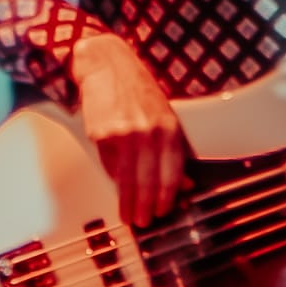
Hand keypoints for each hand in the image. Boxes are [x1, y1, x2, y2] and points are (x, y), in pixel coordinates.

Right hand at [72, 31, 187, 227]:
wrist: (106, 64)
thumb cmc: (137, 90)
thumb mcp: (164, 116)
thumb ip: (173, 150)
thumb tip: (183, 183)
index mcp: (168, 128)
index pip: (171, 174)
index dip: (167, 198)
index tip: (163, 212)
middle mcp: (148, 132)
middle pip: (149, 181)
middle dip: (146, 206)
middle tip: (144, 222)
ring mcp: (123, 135)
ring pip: (127, 179)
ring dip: (128, 202)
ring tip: (128, 216)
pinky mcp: (102, 135)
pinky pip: (109, 165)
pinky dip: (113, 179)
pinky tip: (117, 189)